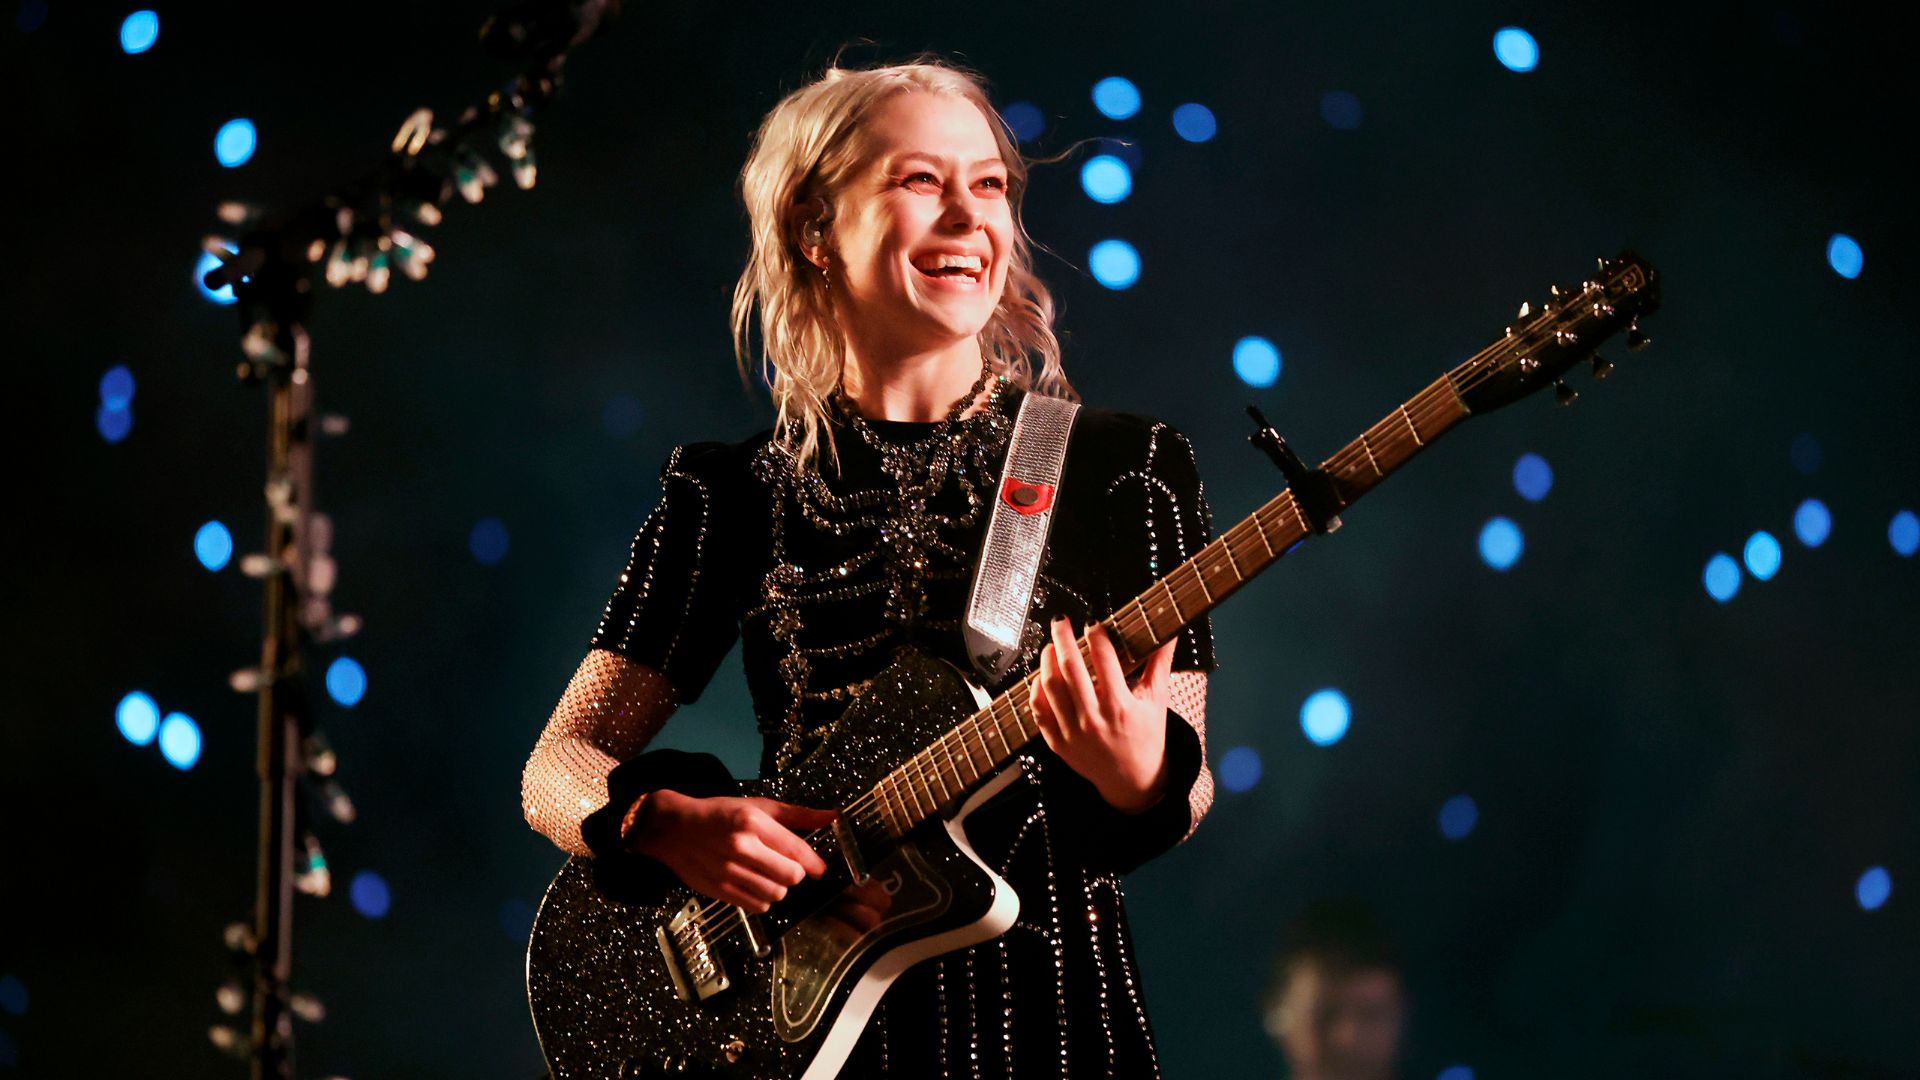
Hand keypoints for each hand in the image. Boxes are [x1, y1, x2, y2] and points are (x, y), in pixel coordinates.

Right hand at [627, 791, 835, 911]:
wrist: (674, 829)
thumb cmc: (719, 814)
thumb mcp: (757, 807)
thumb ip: (797, 815)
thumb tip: (831, 817)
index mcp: (752, 822)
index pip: (796, 850)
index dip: (814, 863)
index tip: (820, 869)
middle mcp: (740, 847)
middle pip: (790, 876)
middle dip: (795, 873)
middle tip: (787, 866)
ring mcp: (728, 871)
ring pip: (776, 894)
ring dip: (779, 887)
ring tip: (769, 874)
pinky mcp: (719, 890)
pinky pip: (757, 906)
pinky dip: (763, 899)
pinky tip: (755, 884)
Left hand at [1033, 616, 1176, 811]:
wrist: (1133, 780)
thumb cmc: (1148, 736)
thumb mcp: (1157, 700)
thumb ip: (1160, 663)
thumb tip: (1169, 633)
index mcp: (1120, 706)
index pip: (1104, 659)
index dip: (1096, 636)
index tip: (1093, 624)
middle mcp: (1094, 719)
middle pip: (1070, 668)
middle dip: (1063, 638)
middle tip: (1060, 622)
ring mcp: (1073, 733)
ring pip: (1051, 687)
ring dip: (1047, 661)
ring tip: (1051, 646)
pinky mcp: (1058, 744)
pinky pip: (1039, 712)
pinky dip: (1037, 691)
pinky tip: (1041, 676)